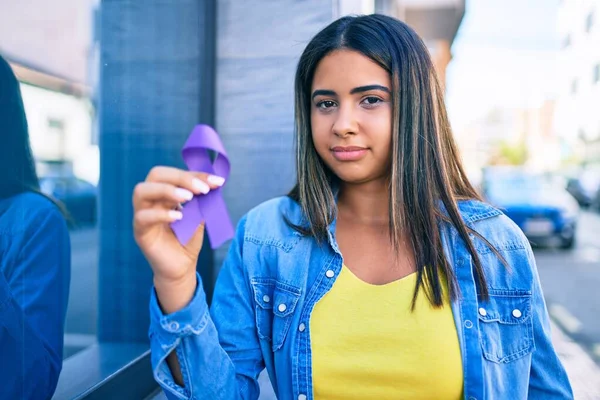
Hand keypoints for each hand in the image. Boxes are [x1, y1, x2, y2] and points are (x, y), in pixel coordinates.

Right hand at [133, 166, 224, 284]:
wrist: (182, 267)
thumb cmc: (188, 239)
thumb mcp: (199, 215)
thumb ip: (202, 199)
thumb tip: (214, 182)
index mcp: (165, 193)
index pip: (176, 174)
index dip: (196, 175)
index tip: (217, 182)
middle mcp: (151, 200)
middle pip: (156, 175)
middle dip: (181, 178)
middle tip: (202, 189)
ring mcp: (142, 214)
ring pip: (142, 191)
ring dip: (167, 190)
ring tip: (188, 197)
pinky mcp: (140, 232)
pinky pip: (142, 217)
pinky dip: (161, 214)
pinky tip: (179, 217)